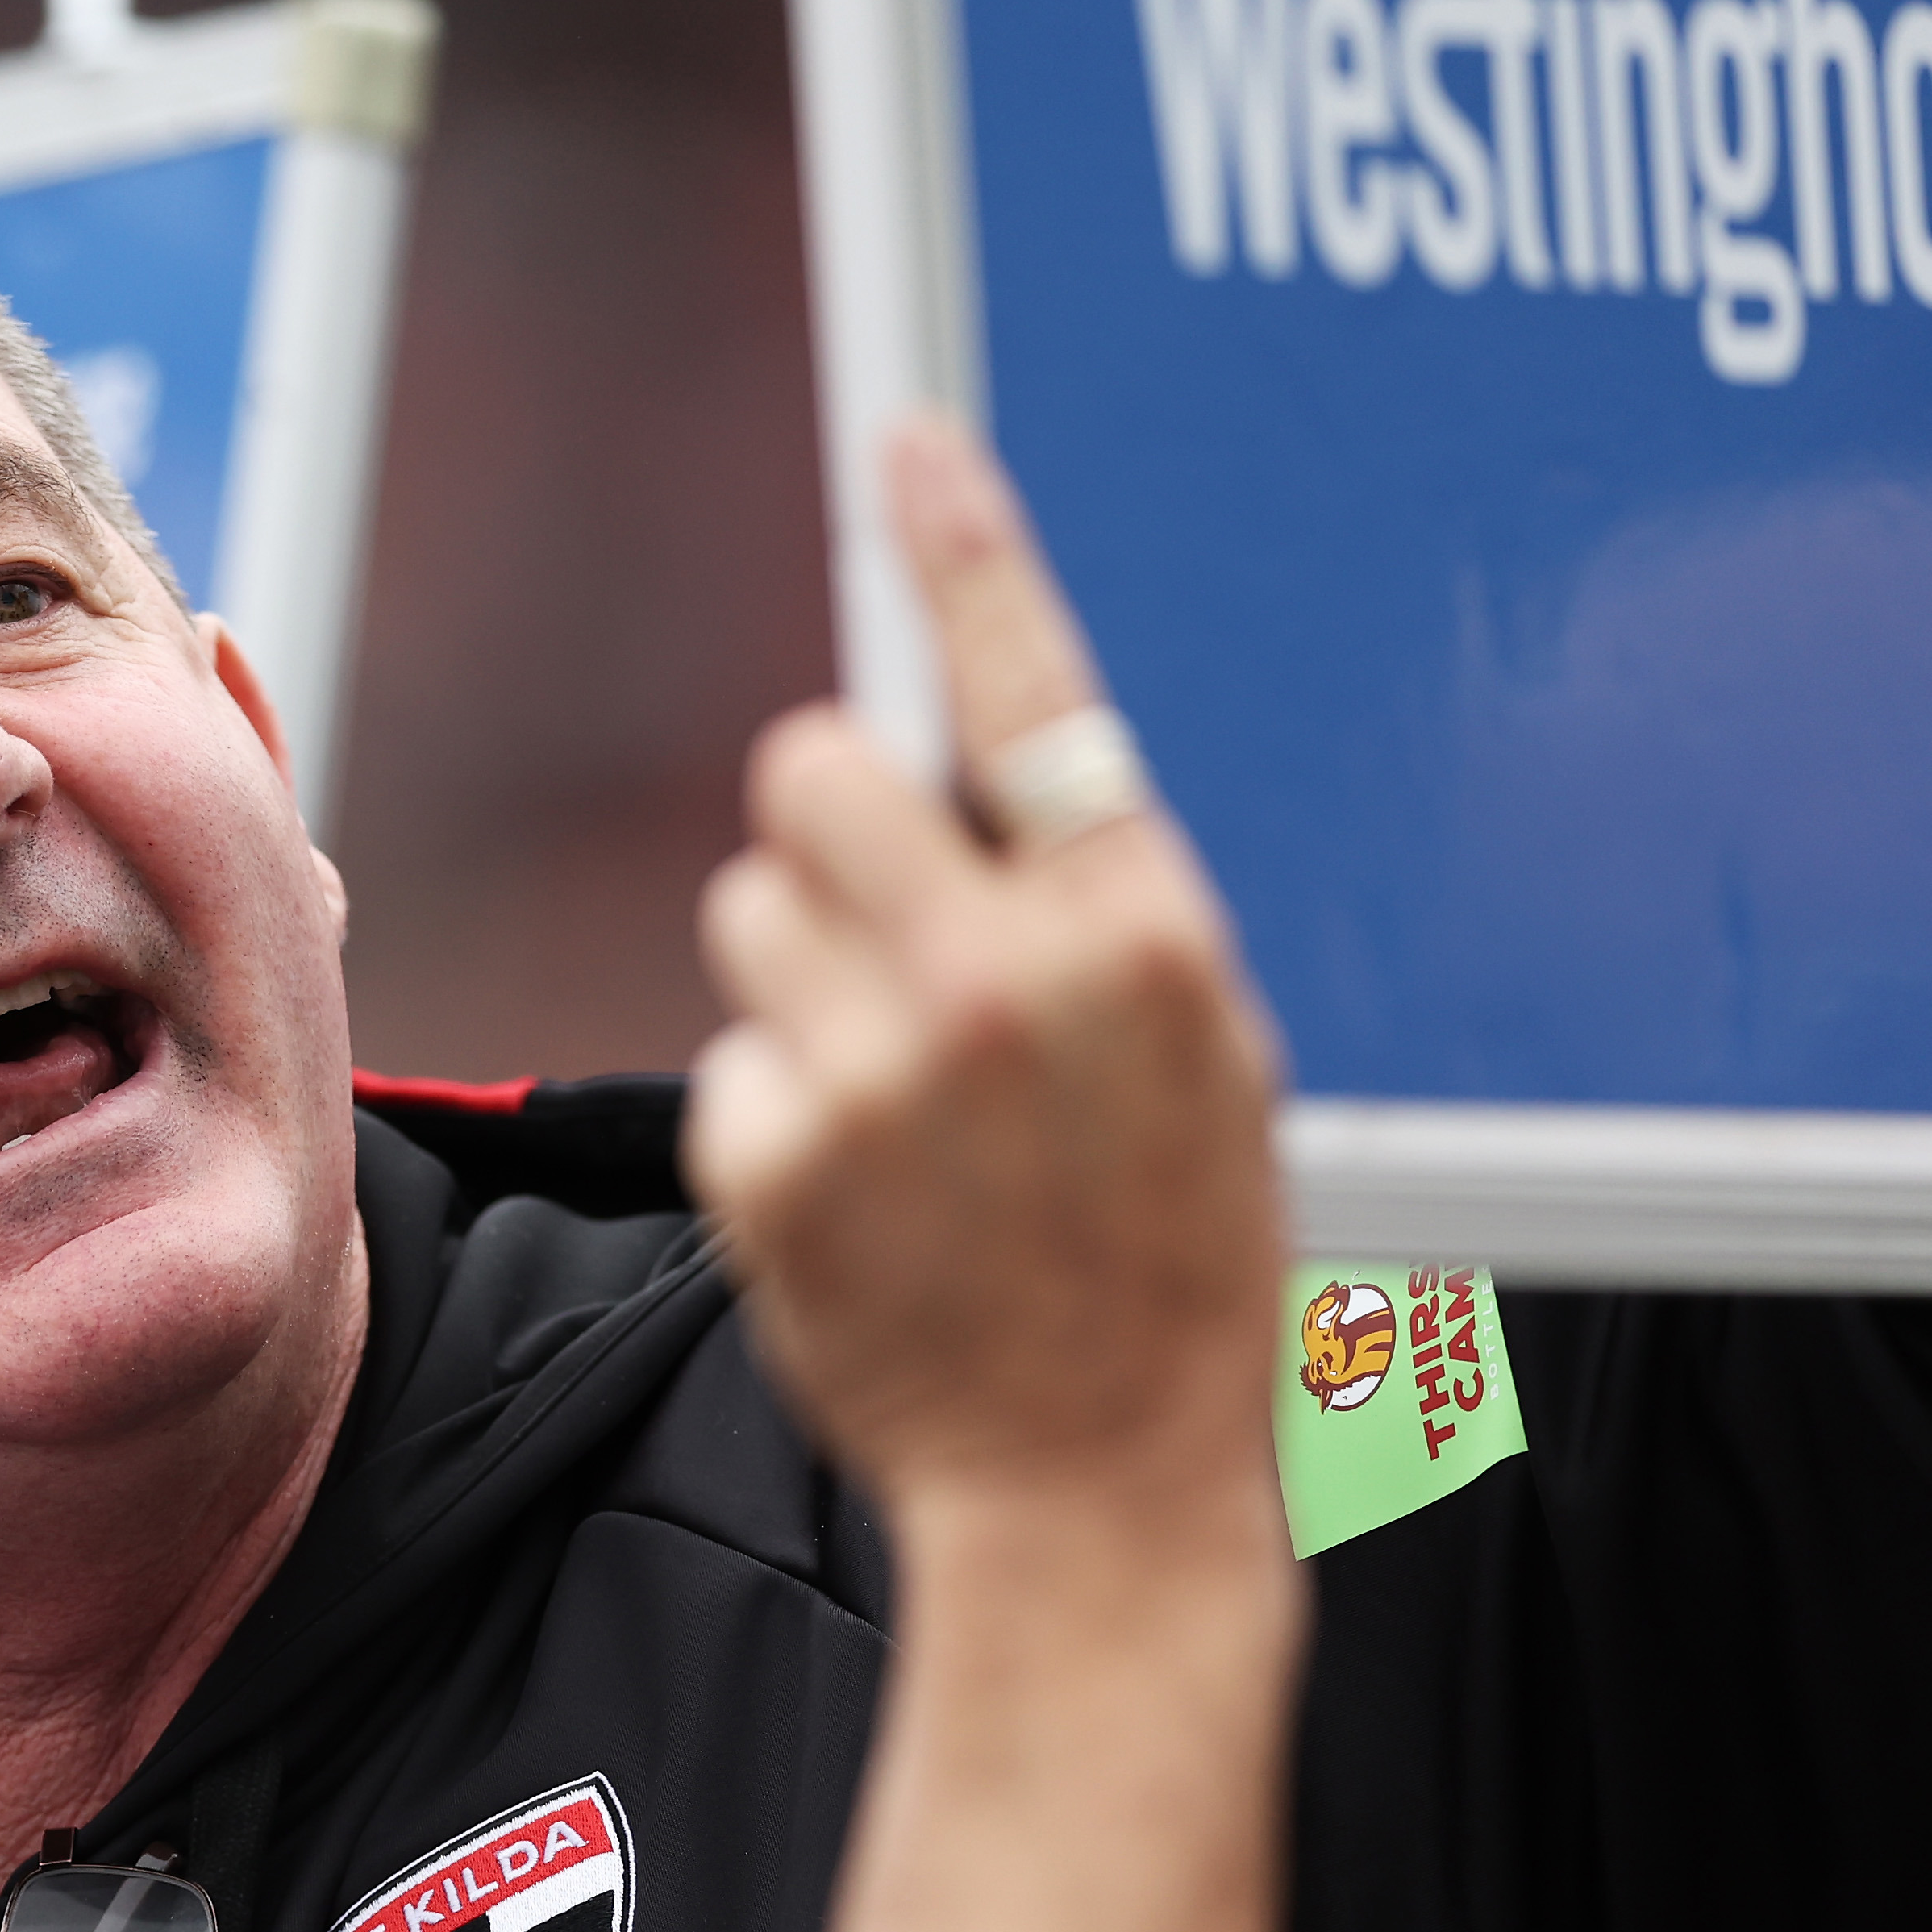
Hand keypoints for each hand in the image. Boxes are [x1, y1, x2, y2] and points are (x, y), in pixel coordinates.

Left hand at [684, 417, 1287, 1515]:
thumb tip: (979, 778)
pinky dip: (776, 1114)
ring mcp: (885, 1068)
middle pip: (813, 767)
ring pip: (749, 905)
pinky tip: (860, 1197)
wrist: (1101, 1483)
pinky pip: (729, 1055)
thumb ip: (1096, 910)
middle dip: (832, 832)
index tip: (908, 447)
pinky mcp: (776, 1155)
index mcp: (1142, 934)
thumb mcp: (1202, 1057)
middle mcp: (1007, 977)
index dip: (966, 556)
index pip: (1035, 693)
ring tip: (891, 1097)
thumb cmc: (1166, 1260)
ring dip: (800, 979)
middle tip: (886, 932)